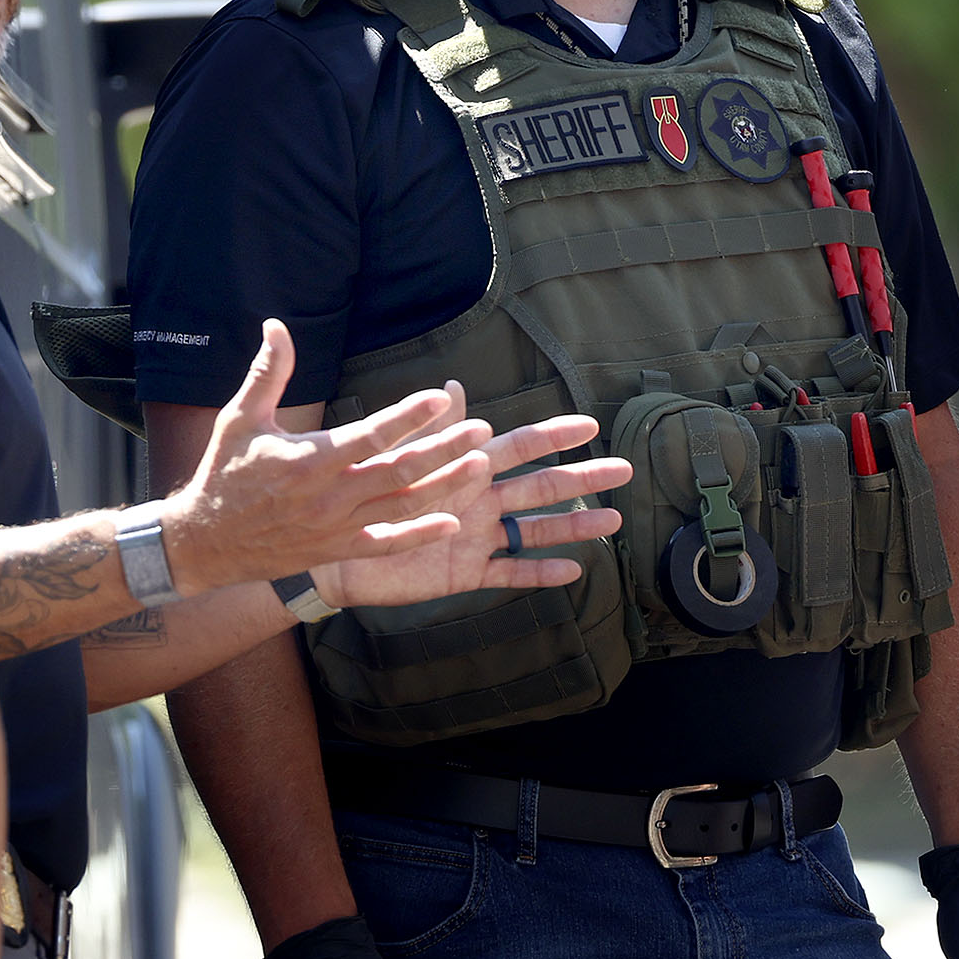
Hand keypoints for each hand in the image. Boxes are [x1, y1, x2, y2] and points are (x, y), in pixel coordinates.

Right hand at [164, 322, 507, 593]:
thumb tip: (276, 325)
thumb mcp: (240, 418)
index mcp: (310, 459)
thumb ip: (267, 373)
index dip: (408, 416)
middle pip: (399, 470)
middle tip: (481, 430)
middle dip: (444, 449)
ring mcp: (337, 527)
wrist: (204, 543)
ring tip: (480, 465)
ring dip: (445, 486)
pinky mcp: (338, 550)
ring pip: (402, 506)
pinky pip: (386, 544)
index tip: (443, 397)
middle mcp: (329, 495)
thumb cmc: (223, 474)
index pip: (371, 434)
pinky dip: (420, 536)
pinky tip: (452, 524)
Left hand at [315, 414, 625, 609]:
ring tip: (612, 523)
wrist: (335, 550)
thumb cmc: (365, 495)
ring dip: (573, 526)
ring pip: (535, 530)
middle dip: (581, 479)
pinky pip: (510, 572)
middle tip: (623, 471)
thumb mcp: (398, 458)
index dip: (553, 436)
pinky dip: (539, 572)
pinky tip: (572, 570)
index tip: (590, 426)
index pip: (519, 447)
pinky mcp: (466, 571)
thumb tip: (452, 385)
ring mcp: (478, 536)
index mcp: (465, 468)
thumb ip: (430, 428)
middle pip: (541, 487)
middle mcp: (480, 500)